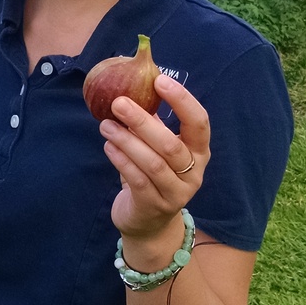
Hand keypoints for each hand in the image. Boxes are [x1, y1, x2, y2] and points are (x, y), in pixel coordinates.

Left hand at [99, 73, 209, 244]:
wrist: (149, 224)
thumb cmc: (154, 175)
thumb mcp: (158, 149)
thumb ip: (153, 123)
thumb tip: (133, 88)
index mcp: (199, 152)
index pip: (199, 123)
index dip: (182, 100)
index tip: (160, 80)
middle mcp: (193, 173)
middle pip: (170, 145)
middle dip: (143, 121)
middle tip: (118, 103)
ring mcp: (176, 193)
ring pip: (152, 163)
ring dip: (126, 140)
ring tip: (105, 124)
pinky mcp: (154, 206)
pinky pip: (137, 180)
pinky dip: (121, 160)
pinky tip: (108, 146)